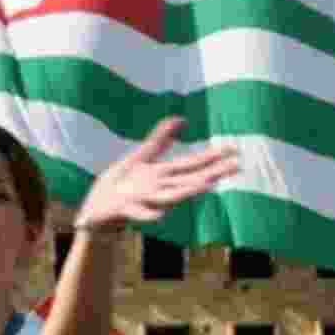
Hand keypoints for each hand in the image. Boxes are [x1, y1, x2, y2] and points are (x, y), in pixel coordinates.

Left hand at [72, 117, 239, 231]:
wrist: (97, 209)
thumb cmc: (121, 185)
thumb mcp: (142, 157)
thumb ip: (161, 139)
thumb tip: (182, 120)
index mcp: (163, 175)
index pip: (193, 164)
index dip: (213, 157)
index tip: (235, 150)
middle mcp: (159, 189)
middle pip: (190, 180)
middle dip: (214, 173)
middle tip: (237, 166)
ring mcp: (145, 200)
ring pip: (172, 196)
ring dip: (190, 191)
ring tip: (208, 184)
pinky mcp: (126, 209)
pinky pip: (141, 214)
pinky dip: (150, 214)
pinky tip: (162, 214)